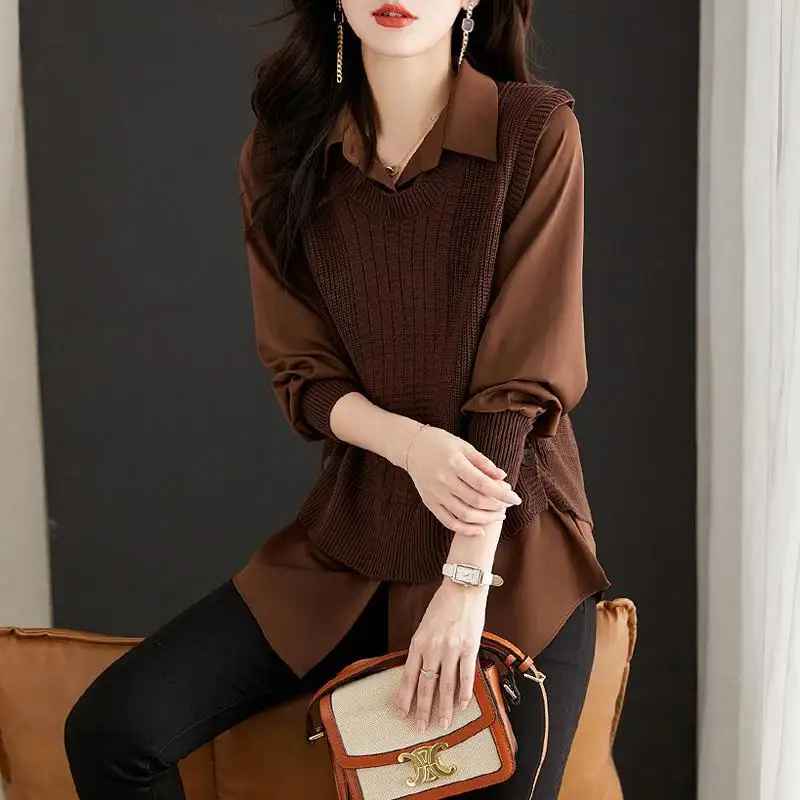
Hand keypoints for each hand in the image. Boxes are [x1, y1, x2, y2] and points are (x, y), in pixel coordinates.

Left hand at [395, 580, 487, 730]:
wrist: (462, 588)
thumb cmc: (442, 605)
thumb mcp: (424, 626)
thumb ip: (422, 648)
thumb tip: (419, 672)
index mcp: (418, 642)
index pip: (408, 676)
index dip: (404, 697)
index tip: (401, 713)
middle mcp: (433, 648)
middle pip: (426, 685)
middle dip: (422, 709)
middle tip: (420, 727)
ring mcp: (452, 649)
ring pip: (446, 685)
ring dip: (443, 707)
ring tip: (442, 723)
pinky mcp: (469, 648)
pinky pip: (466, 676)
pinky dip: (464, 693)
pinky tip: (462, 705)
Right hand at [404, 425, 521, 536]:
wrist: (410, 446)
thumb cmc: (440, 443)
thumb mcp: (463, 446)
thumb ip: (483, 462)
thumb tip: (503, 477)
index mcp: (454, 463)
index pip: (483, 483)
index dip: (502, 494)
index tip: (516, 498)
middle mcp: (444, 480)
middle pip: (476, 501)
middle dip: (497, 506)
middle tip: (508, 504)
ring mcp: (435, 493)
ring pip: (464, 514)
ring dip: (485, 519)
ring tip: (498, 516)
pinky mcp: (429, 502)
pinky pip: (448, 521)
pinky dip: (464, 530)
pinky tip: (479, 530)